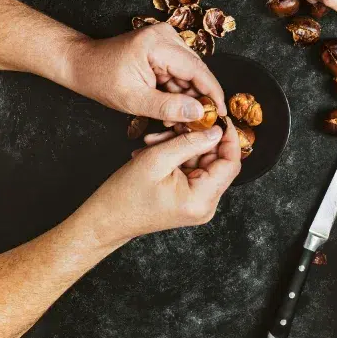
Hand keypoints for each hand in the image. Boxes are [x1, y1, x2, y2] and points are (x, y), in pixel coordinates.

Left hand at [67, 23, 225, 121]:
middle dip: (199, 99)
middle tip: (200, 124)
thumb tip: (199, 113)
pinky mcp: (164, 47)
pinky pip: (180, 72)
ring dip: (188, 97)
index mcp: (158, 44)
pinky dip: (179, 91)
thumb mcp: (134, 99)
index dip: (213, 94)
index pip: (197, 70)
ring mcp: (166, 40)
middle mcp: (167, 36)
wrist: (80, 63)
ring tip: (183, 120)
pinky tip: (175, 108)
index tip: (221, 115)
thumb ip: (168, 107)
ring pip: (190, 74)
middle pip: (196, 71)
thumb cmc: (100, 78)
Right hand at [78, 119, 240, 243]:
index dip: (229, 138)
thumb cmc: (124, 195)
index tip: (221, 118)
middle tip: (179, 125)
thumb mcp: (157, 159)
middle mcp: (206, 205)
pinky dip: (178, 155)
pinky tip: (158, 149)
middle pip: (217, 161)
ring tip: (157, 140)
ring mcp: (198, 203)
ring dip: (183, 146)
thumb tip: (216, 130)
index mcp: (201, 200)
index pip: (231, 164)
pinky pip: (193, 169)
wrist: (105, 220)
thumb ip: (190, 143)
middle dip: (199, 139)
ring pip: (203, 162)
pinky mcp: (190, 198)